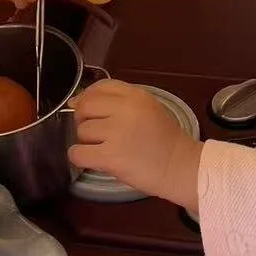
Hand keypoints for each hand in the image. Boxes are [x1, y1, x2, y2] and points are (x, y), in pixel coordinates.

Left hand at [69, 80, 201, 213]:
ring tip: (104, 148)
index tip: (91, 112)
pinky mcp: (110, 156)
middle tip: (97, 133)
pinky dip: (80, 158)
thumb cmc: (165, 140)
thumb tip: (74, 102)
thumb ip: (117, 102)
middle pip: (85, 107)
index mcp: (136, 96)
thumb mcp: (148, 109)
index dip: (88, 98)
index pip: (100, 87)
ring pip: (81, 131)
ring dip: (87, 141)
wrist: (180, 167)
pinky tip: (94, 160)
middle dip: (84, 120)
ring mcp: (117, 133)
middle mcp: (125, 110)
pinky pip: (78, 153)